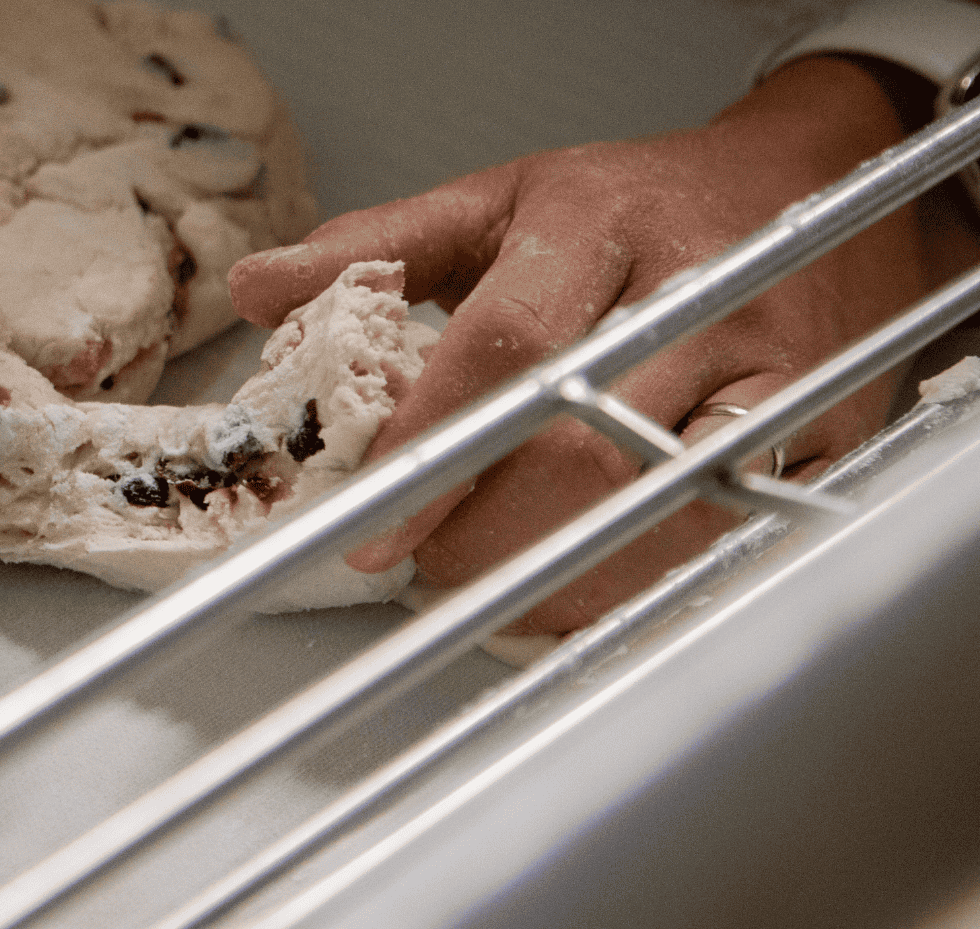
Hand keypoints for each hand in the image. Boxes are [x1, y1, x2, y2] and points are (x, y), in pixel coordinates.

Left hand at [228, 56, 927, 633]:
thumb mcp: (501, 200)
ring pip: (659, 504)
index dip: (434, 447)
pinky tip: (570, 588)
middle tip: (419, 561)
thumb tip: (258, 289)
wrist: (809, 187)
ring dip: (556, 569)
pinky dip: (634, 580)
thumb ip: (377, 247)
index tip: (372, 521)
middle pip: (585, 446)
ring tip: (484, 579)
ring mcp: (775, 368)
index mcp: (598, 224)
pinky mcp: (824, 430)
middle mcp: (698, 294)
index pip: (506, 347)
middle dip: (485, 529)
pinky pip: (725, 532)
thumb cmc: (637, 206)